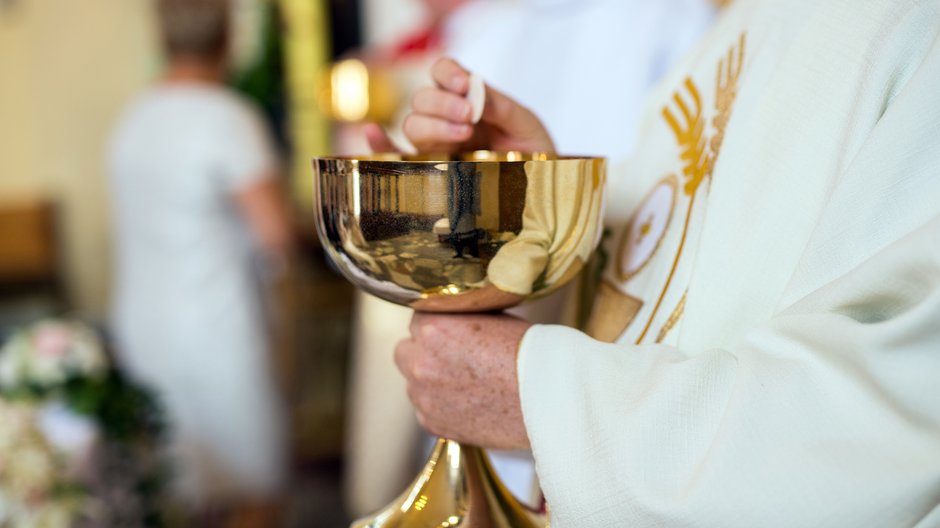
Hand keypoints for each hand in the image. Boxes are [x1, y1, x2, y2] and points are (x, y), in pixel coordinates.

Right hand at [366, 58, 555, 153]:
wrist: (540, 187)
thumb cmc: (532, 151)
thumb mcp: (525, 123)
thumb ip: (501, 105)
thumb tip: (473, 92)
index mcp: (467, 98)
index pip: (442, 72)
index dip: (448, 73)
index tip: (464, 85)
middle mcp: (446, 117)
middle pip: (422, 99)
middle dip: (443, 104)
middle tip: (469, 118)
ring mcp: (435, 144)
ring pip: (412, 125)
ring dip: (432, 126)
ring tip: (463, 136)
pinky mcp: (429, 170)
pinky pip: (396, 156)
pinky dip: (380, 144)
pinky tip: (372, 133)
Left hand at [395, 312, 533, 448]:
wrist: (547, 398)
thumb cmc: (529, 354)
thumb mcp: (494, 317)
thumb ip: (463, 317)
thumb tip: (455, 315)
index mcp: (433, 328)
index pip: (417, 320)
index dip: (437, 327)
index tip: (452, 335)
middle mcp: (420, 361)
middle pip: (404, 351)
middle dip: (422, 353)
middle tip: (452, 358)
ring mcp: (424, 396)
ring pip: (414, 384)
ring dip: (431, 382)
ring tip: (467, 384)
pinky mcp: (433, 424)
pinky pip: (426, 411)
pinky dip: (442, 408)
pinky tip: (470, 404)